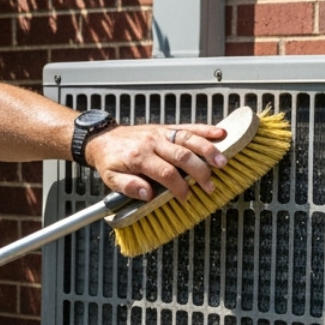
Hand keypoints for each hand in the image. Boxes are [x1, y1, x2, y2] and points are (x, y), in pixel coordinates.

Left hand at [83, 123, 227, 201]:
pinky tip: (220, 133)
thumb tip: (147, 194)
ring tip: (222, 162)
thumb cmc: (109, 160)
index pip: (166, 173)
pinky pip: (187, 127)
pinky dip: (205, 130)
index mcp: (139, 157)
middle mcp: (153, 143)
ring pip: (188, 139)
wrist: (102, 139)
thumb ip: (128, 187)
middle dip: (199, 172)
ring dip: (208, 150)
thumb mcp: (111, 179)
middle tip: (210, 186)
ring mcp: (161, 134)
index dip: (179, 187)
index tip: (186, 198)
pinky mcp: (166, 128)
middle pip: (182, 156)